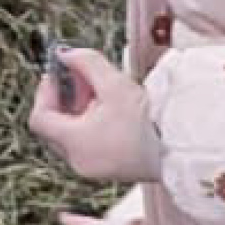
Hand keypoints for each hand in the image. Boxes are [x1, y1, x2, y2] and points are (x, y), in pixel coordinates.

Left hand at [28, 48, 162, 183]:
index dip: (45, 93)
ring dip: (80, 112)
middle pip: (54, 127)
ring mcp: (95, 169)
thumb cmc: (151, 120)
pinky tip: (113, 110)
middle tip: (79, 79)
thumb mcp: (115, 83)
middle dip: (64, 100)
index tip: (57, 75)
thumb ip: (86, 63)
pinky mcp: (112, 170)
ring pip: (72, 137)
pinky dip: (93, 127)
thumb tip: (67, 53)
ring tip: (102, 92)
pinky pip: (90, 146)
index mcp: (75, 143)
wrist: (184, 149)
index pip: (39, 118)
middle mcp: (80, 161)